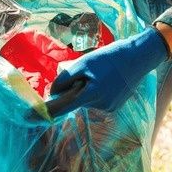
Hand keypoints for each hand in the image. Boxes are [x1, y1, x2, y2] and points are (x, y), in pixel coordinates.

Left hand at [49, 27, 168, 114]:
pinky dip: (95, 91)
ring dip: (86, 89)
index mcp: (92, 94)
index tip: (33, 113)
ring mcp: (109, 107)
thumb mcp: (83, 63)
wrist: (138, 57)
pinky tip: (106, 79)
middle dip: (74, 89)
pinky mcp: (115, 106)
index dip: (49, 109)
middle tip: (86, 72)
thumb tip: (53, 92)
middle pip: (75, 100)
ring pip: (86, 100)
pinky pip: (97, 100)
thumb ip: (66, 78)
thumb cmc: (109, 57)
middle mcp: (100, 105)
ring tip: (99, 73)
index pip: (64, 106)